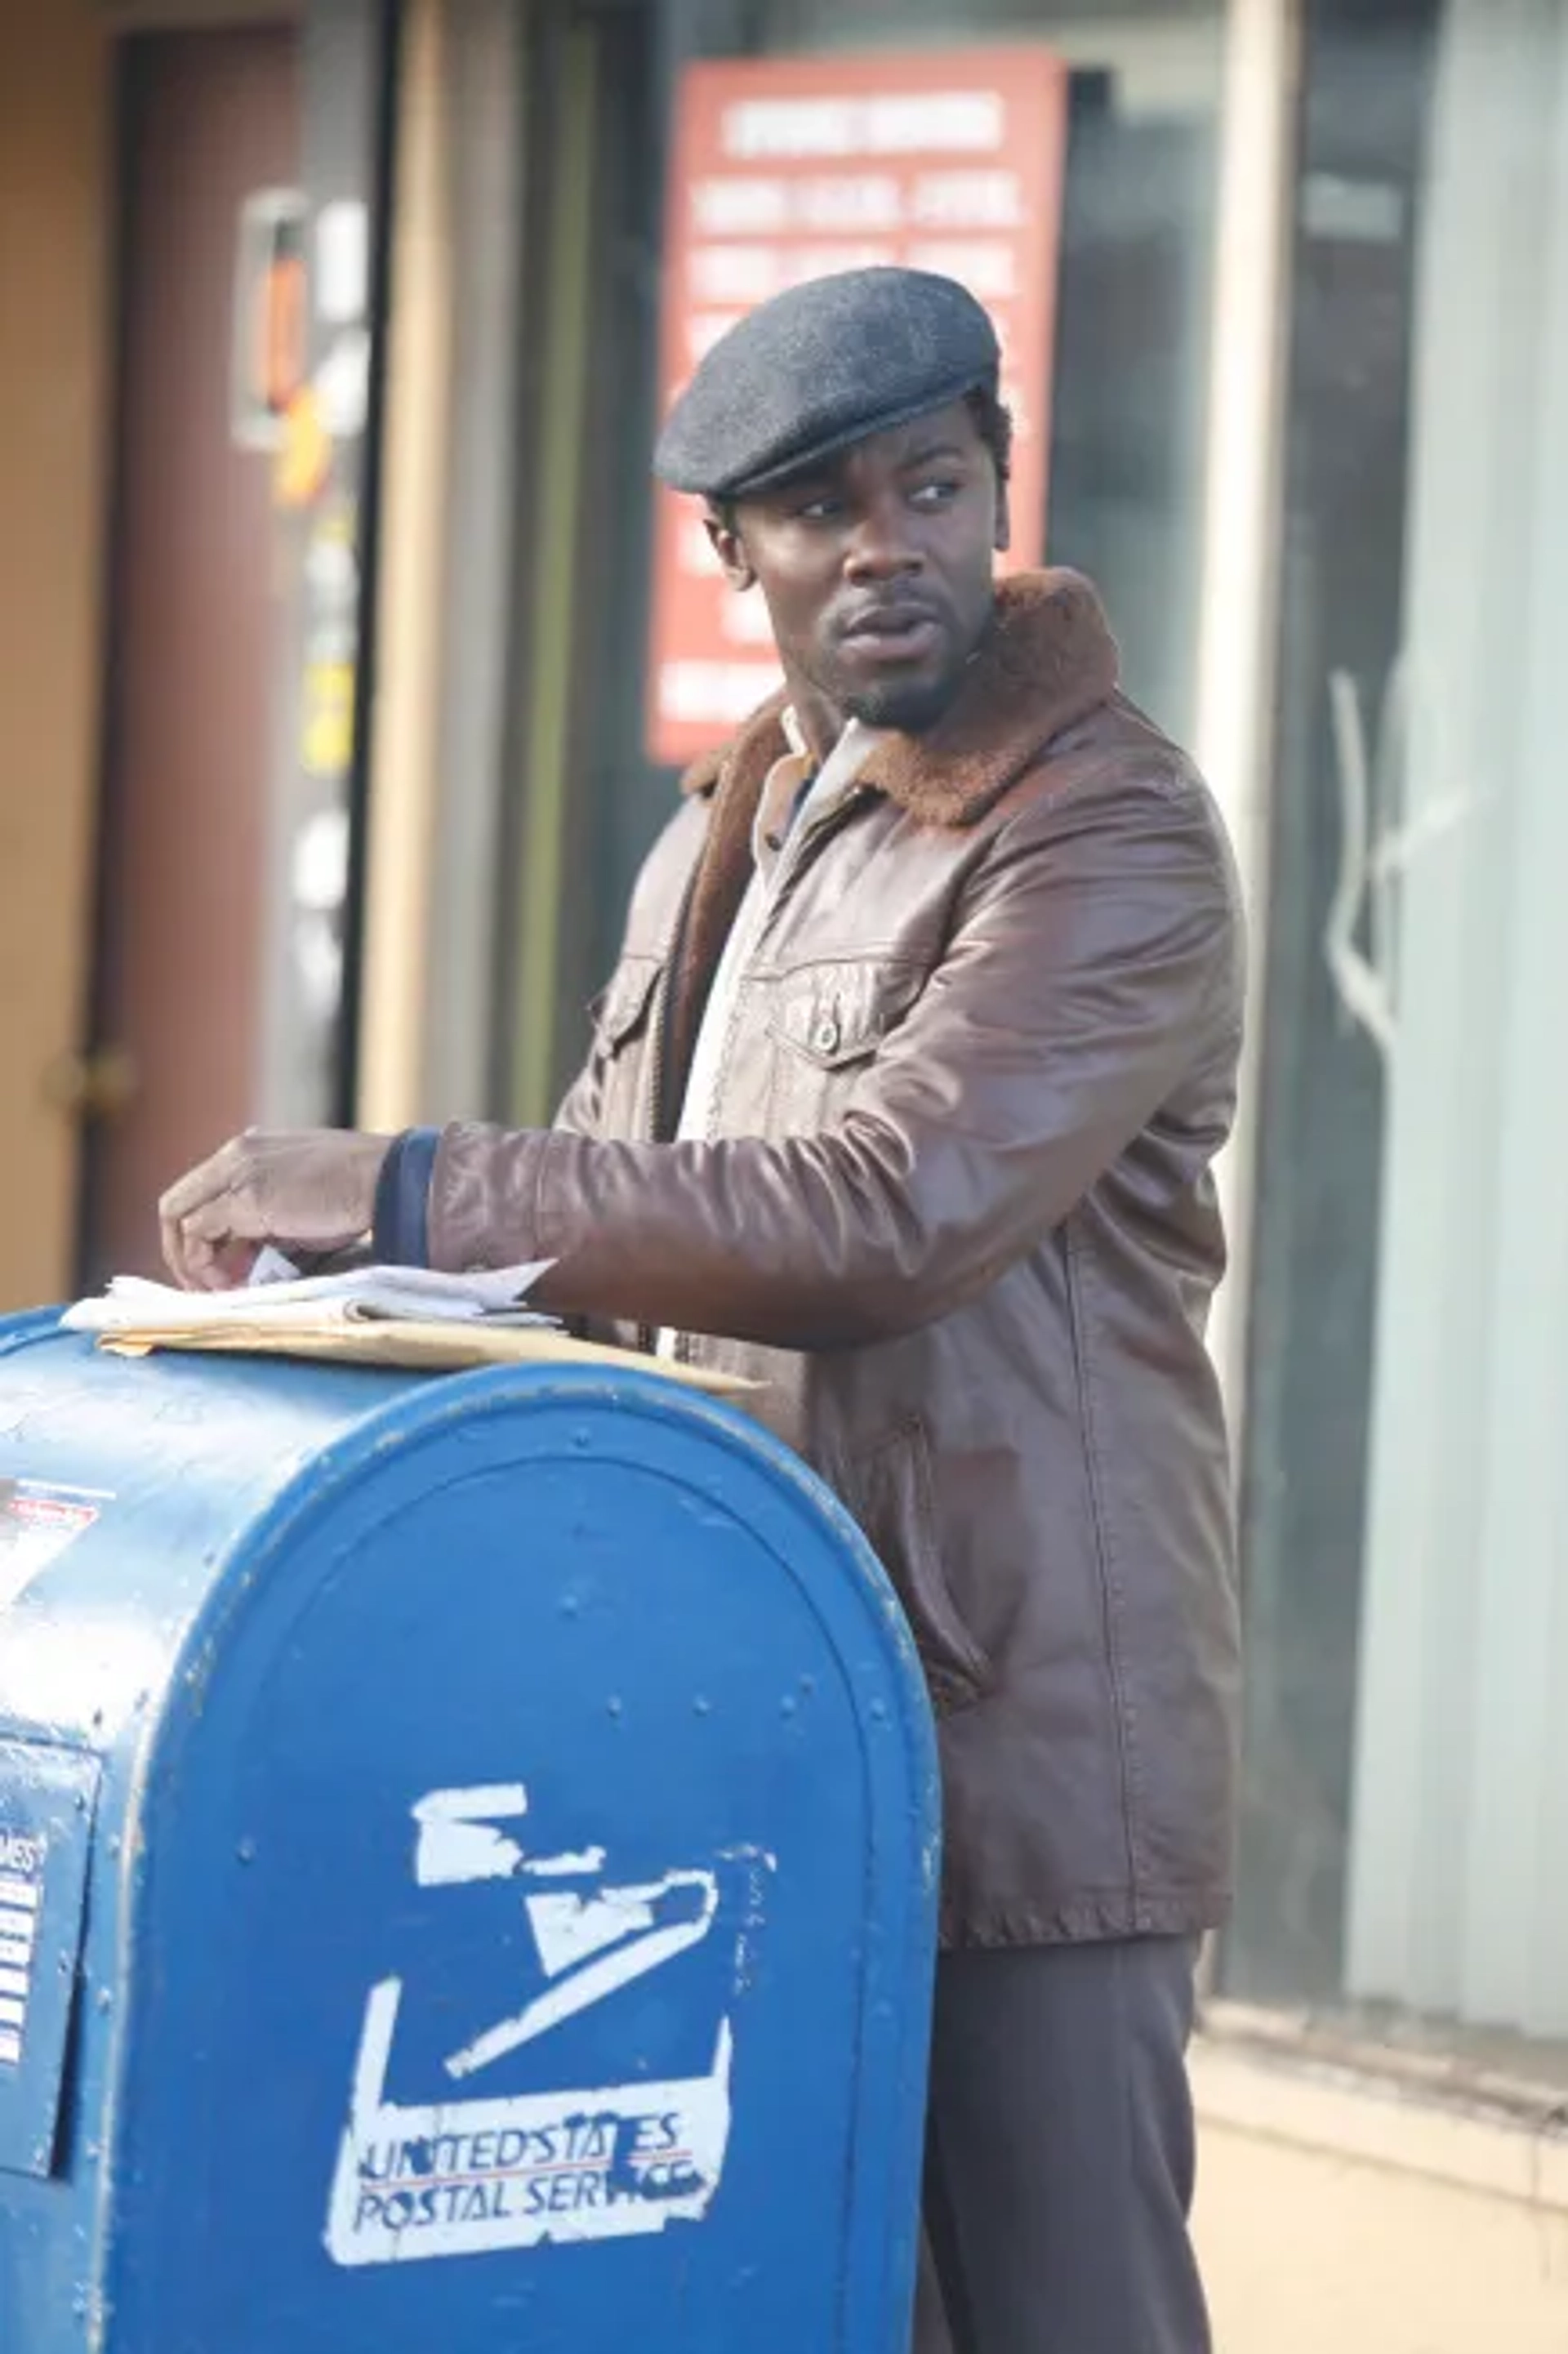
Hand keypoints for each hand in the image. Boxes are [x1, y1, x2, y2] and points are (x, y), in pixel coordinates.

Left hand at [159, 1128, 391, 1290]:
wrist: (385, 1178)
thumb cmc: (360, 1191)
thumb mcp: (303, 1197)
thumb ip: (271, 1216)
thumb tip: (252, 1259)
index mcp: (251, 1148)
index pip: (201, 1190)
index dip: (199, 1233)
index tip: (217, 1264)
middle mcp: (236, 1154)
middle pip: (178, 1202)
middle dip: (181, 1249)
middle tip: (203, 1283)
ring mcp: (237, 1172)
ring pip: (179, 1216)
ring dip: (190, 1260)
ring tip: (216, 1288)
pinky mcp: (244, 1197)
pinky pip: (198, 1232)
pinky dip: (202, 1261)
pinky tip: (226, 1282)